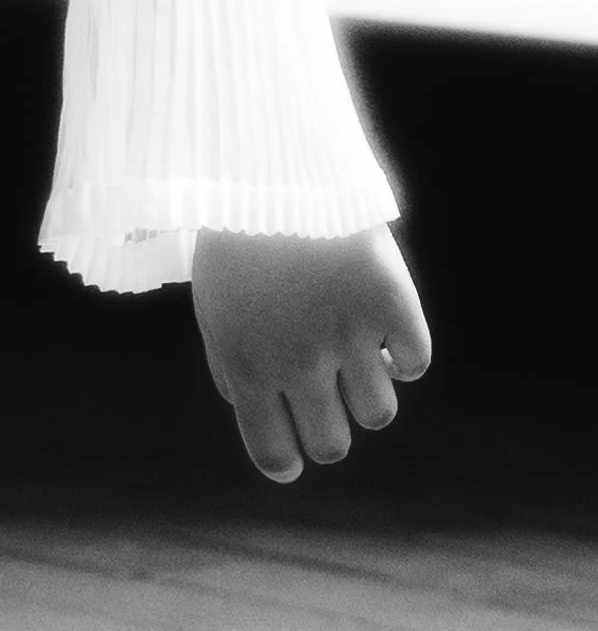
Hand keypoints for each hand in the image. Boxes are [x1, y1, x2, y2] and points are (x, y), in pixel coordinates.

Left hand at [190, 225, 430, 483]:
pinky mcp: (390, 302)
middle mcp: (298, 361)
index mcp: (245, 365)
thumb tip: (251, 409)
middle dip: (331, 428)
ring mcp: (348, 334)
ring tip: (357, 356)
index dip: (287, 463)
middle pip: (333, 443)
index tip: (296, 459)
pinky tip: (387, 332)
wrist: (271, 167)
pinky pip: (415, 361)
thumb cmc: (236, 238)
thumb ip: (231, 366)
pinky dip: (405, 354)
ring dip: (369, 391)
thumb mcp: (215, 307)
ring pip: (378, 412)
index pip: (274, 452)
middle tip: (328, 401)